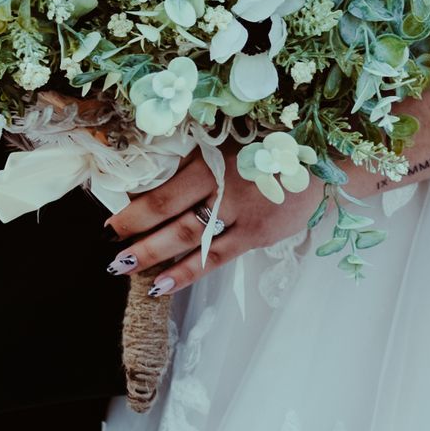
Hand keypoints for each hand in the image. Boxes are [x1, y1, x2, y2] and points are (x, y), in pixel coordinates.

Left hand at [104, 151, 310, 299]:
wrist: (319, 162)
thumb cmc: (264, 148)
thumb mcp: (225, 144)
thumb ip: (192, 164)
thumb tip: (148, 185)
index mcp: (213, 164)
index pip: (165, 194)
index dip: (134, 213)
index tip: (110, 226)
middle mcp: (225, 191)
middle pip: (173, 220)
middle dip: (139, 239)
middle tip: (111, 255)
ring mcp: (242, 217)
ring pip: (192, 242)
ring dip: (157, 257)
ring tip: (126, 270)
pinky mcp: (257, 236)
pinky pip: (217, 259)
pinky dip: (189, 272)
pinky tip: (164, 286)